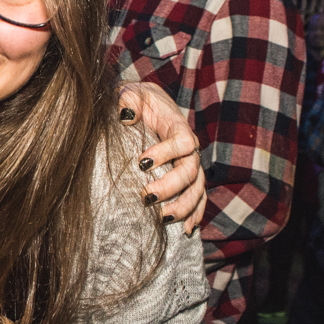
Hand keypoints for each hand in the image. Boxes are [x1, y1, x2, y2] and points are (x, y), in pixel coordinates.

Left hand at [119, 82, 206, 233]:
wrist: (149, 104)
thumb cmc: (138, 100)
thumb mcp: (131, 94)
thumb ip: (128, 101)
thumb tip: (125, 117)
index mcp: (177, 126)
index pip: (182, 141)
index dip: (167, 153)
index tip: (142, 163)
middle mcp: (189, 148)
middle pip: (190, 170)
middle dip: (170, 187)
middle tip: (146, 197)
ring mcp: (190, 164)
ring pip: (196, 189)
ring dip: (182, 206)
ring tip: (162, 218)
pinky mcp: (188, 178)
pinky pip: (198, 198)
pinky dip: (194, 214)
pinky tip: (187, 230)